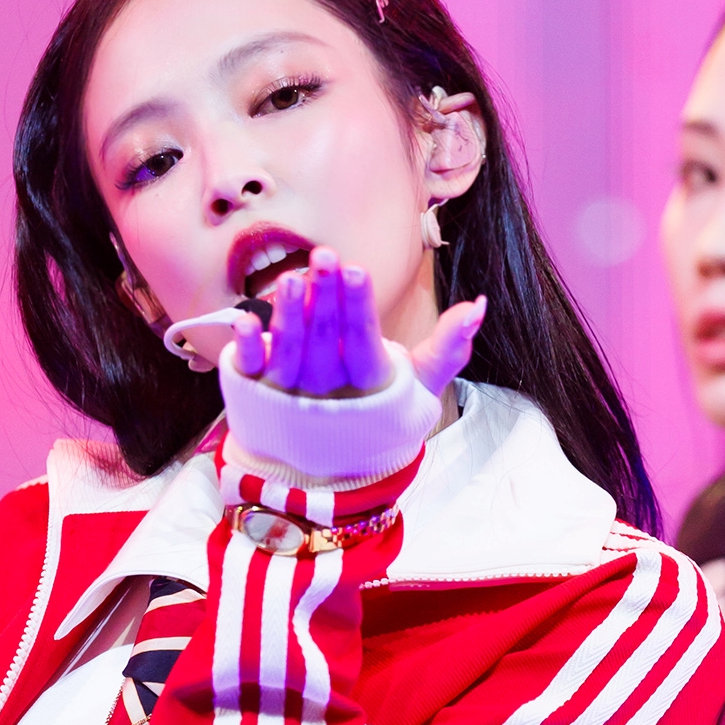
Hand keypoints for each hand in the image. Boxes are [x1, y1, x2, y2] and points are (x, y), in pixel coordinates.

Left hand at [231, 245, 485, 401]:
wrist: (332, 470)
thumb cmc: (380, 417)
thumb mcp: (418, 390)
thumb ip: (447, 349)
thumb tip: (478, 305)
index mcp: (369, 393)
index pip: (363, 348)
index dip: (358, 311)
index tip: (356, 270)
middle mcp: (328, 399)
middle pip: (325, 347)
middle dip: (325, 299)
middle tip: (325, 255)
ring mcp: (290, 399)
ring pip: (289, 355)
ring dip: (289, 315)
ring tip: (293, 276)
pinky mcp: (259, 397)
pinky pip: (251, 372)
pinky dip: (247, 347)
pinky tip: (246, 319)